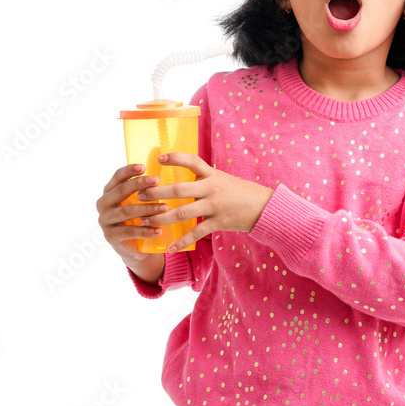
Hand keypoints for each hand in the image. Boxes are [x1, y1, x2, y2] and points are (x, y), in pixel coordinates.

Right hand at [96, 162, 168, 266]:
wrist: (134, 248)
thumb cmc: (139, 218)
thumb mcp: (138, 202)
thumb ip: (144, 189)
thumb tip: (166, 172)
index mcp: (109, 191)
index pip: (117, 177)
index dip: (129, 170)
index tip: (144, 166)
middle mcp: (103, 204)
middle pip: (121, 191)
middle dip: (139, 184)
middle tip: (157, 181)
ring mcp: (105, 221)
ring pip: (127, 211)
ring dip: (147, 209)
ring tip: (165, 207)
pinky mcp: (110, 236)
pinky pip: (129, 232)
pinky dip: (145, 231)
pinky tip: (159, 230)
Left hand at [136, 153, 274, 252]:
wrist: (264, 207)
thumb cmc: (239, 192)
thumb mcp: (222, 179)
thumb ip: (203, 179)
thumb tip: (180, 179)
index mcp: (212, 174)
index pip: (192, 161)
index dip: (175, 158)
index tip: (159, 158)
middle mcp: (212, 188)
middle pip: (179, 189)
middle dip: (157, 192)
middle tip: (140, 195)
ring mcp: (215, 206)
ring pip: (183, 212)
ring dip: (162, 217)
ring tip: (145, 220)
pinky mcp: (219, 223)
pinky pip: (196, 233)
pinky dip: (182, 241)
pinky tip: (169, 247)